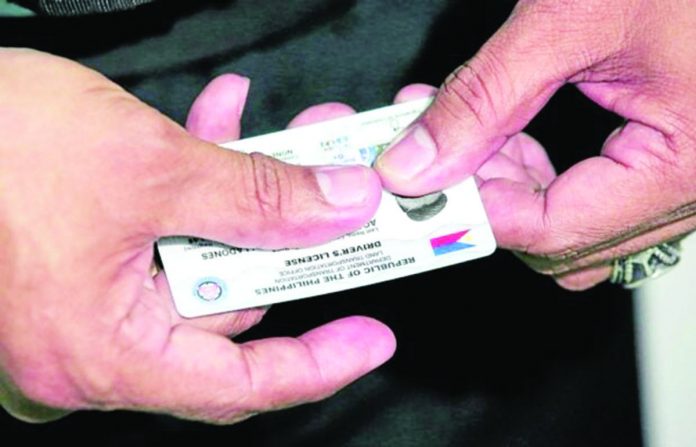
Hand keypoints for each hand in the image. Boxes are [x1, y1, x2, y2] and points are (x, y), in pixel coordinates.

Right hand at [0, 49, 393, 422]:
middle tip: (336, 191)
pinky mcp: (83, 252)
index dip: (316, 365)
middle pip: (227, 305)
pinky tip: (219, 126)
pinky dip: (196, 182)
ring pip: (199, 256)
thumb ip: (254, 196)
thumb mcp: (147, 167)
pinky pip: (161, 229)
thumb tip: (336, 208)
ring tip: (285, 141)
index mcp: (103, 349)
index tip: (368, 341)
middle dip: (286, 239)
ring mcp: (85, 295)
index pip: (236, 383)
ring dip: (245, 196)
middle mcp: (92, 337)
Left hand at [375, 0, 695, 288]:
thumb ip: (482, 100)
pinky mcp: (669, 158)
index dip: (477, 211)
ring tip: (469, 137)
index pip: (553, 231)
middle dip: (490, 198)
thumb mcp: (566, 22)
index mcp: (683, 165)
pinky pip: (593, 197)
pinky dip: (542, 176)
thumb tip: (417, 164)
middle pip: (561, 239)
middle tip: (438, 155)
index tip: (425, 182)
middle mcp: (692, 187)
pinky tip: (510, 136)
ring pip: (573, 223)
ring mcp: (682, 178)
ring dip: (511, 188)